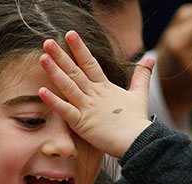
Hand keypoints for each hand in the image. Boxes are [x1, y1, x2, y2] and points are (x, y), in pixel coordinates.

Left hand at [38, 31, 153, 158]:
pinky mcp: (82, 123)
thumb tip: (150, 59)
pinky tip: (41, 91)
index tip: (70, 34)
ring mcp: (87, 108)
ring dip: (54, 72)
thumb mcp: (140, 94)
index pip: (90, 63)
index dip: (79, 48)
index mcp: (105, 87)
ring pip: (68, 86)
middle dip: (61, 56)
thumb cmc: (137, 121)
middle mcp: (94, 94)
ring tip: (42, 58)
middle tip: (48, 42)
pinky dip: (53, 101)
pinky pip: (65, 110)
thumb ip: (141, 76)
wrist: (138, 141)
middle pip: (75, 71)